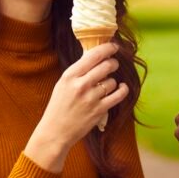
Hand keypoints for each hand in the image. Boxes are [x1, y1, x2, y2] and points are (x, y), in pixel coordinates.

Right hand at [26, 42, 128, 172]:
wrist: (55, 132)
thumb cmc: (58, 106)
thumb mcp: (63, 84)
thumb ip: (78, 71)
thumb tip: (96, 56)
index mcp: (70, 75)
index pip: (93, 55)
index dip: (107, 48)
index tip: (113, 46)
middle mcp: (81, 85)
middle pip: (106, 66)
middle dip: (113, 63)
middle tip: (113, 64)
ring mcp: (91, 98)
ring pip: (112, 81)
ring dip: (112, 81)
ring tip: (106, 85)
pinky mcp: (99, 110)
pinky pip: (118, 95)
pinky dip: (123, 90)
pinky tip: (122, 87)